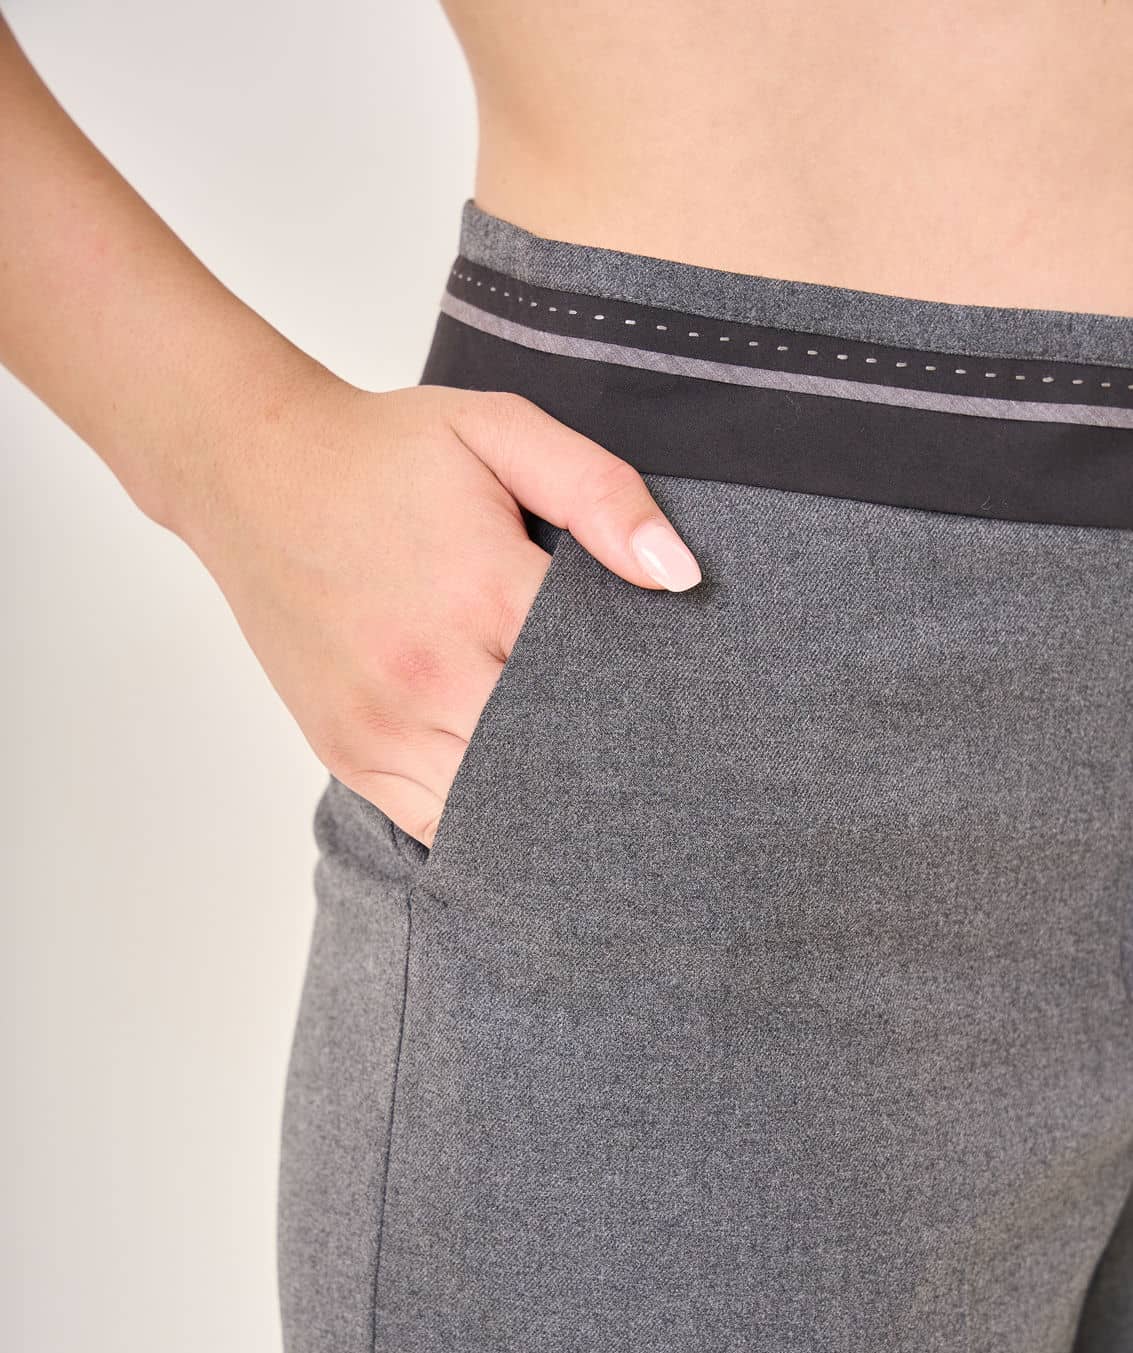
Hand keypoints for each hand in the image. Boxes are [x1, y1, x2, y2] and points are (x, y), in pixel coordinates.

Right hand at [180, 375, 702, 848]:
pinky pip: (437, 822)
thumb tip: (678, 575)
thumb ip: (599, 492)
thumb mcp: (499, 429)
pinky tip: (518, 802)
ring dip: (546, 799)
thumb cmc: (383, 452)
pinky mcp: (349, 752)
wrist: (250, 471)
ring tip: (589, 789)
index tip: (680, 708)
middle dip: (604, 758)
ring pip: (499, 805)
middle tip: (652, 762)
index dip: (649, 696)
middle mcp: (432, 672)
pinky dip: (484, 821)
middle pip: (557, 756)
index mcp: (484, 591)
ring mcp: (384, 723)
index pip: (603, 680)